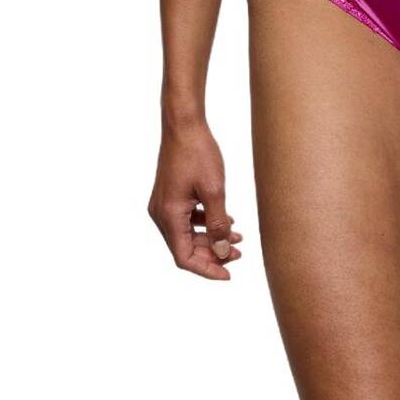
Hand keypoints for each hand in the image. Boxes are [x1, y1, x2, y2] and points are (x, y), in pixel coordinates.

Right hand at [148, 118, 244, 279]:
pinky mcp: (170, 195)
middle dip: (212, 254)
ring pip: (187, 234)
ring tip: (238, 239)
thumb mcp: (215, 191)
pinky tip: (227, 221)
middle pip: (185, 247)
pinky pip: (186, 219)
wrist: (184, 124)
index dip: (206, 269)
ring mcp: (163, 204)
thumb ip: (218, 225)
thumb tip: (223, 252)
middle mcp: (161, 214)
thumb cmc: (198, 153)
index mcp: (168, 216)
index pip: (184, 257)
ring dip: (211, 239)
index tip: (228, 274)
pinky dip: (205, 224)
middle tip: (239, 254)